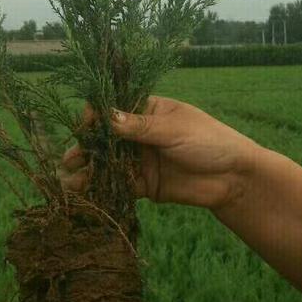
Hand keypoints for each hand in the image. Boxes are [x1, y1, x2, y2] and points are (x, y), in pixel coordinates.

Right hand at [57, 95, 256, 210]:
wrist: (234, 179)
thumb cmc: (210, 141)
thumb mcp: (174, 129)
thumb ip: (139, 127)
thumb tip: (105, 117)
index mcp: (148, 110)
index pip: (113, 108)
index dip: (96, 116)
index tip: (85, 127)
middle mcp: (139, 134)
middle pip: (105, 138)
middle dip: (86, 147)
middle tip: (69, 159)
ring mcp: (140, 159)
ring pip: (108, 162)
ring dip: (88, 169)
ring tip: (67, 179)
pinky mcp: (143, 184)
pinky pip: (118, 184)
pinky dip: (101, 188)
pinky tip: (84, 193)